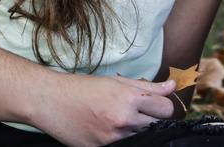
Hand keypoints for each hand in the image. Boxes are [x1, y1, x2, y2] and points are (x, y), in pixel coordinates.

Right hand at [28, 73, 176, 146]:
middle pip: (156, 126)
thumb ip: (147, 86)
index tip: (156, 107)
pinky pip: (121, 146)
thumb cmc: (82, 88)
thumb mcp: (116, 82)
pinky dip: (120, 140)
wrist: (50, 101)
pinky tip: (109, 130)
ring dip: (136, 131)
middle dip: (152, 120)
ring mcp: (112, 138)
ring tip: (120, 121)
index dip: (164, 107)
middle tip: (138, 114)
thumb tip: (172, 86)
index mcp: (129, 98)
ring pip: (140, 138)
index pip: (166, 109)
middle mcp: (124, 119)